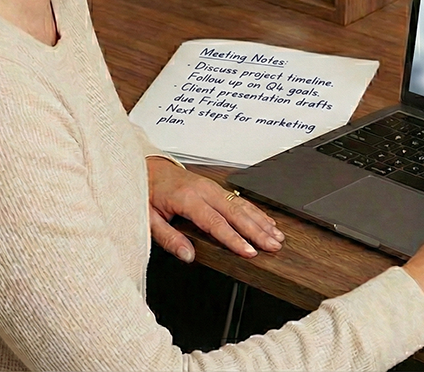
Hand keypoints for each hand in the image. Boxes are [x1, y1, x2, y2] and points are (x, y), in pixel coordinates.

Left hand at [146, 157, 284, 262]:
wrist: (147, 167)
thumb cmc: (147, 192)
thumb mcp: (148, 218)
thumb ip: (169, 238)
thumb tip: (188, 255)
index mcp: (187, 198)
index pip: (216, 223)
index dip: (234, 239)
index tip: (249, 251)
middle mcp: (204, 191)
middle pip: (236, 213)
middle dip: (257, 231)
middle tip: (273, 246)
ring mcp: (212, 187)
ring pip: (242, 205)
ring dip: (261, 221)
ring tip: (276, 236)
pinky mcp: (215, 187)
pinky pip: (239, 199)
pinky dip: (256, 212)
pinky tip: (266, 222)